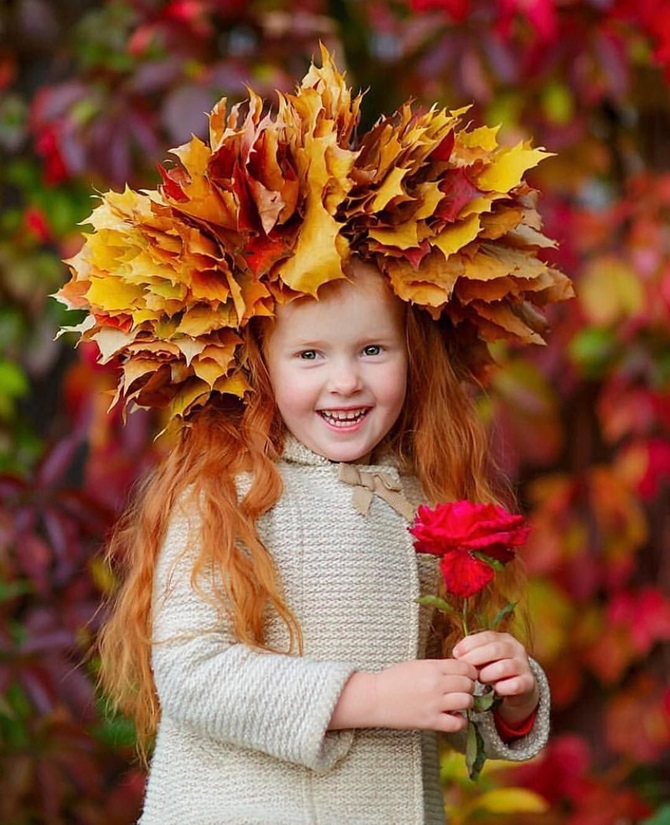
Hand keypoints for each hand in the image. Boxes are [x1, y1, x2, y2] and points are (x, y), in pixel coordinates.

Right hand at [329, 659, 476, 732]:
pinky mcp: (431, 721)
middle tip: (462, 691)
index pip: (465, 668)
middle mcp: (436, 684)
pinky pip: (457, 723)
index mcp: (433, 667)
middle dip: (468, 687)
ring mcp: (435, 703)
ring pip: (467, 702)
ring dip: (465, 703)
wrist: (375, 698)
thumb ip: (439, 667)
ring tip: (457, 704)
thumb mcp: (417, 665)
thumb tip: (460, 671)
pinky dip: (460, 721)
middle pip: (468, 684)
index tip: (468, 677)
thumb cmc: (394, 680)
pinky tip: (453, 717)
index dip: (470, 672)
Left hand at [452, 631, 538, 724]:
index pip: (486, 636)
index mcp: (504, 638)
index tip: (456, 654)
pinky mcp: (528, 683)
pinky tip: (495, 690)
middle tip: (466, 669)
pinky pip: (513, 685)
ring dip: (487, 674)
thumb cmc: (495, 669)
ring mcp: (524, 665)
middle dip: (476, 659)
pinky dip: (501, 688)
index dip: (469, 645)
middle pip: (495, 649)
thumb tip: (456, 653)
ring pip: (503, 667)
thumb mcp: (485, 657)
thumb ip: (472, 652)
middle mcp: (516, 648)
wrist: (518, 688)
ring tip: (480, 679)